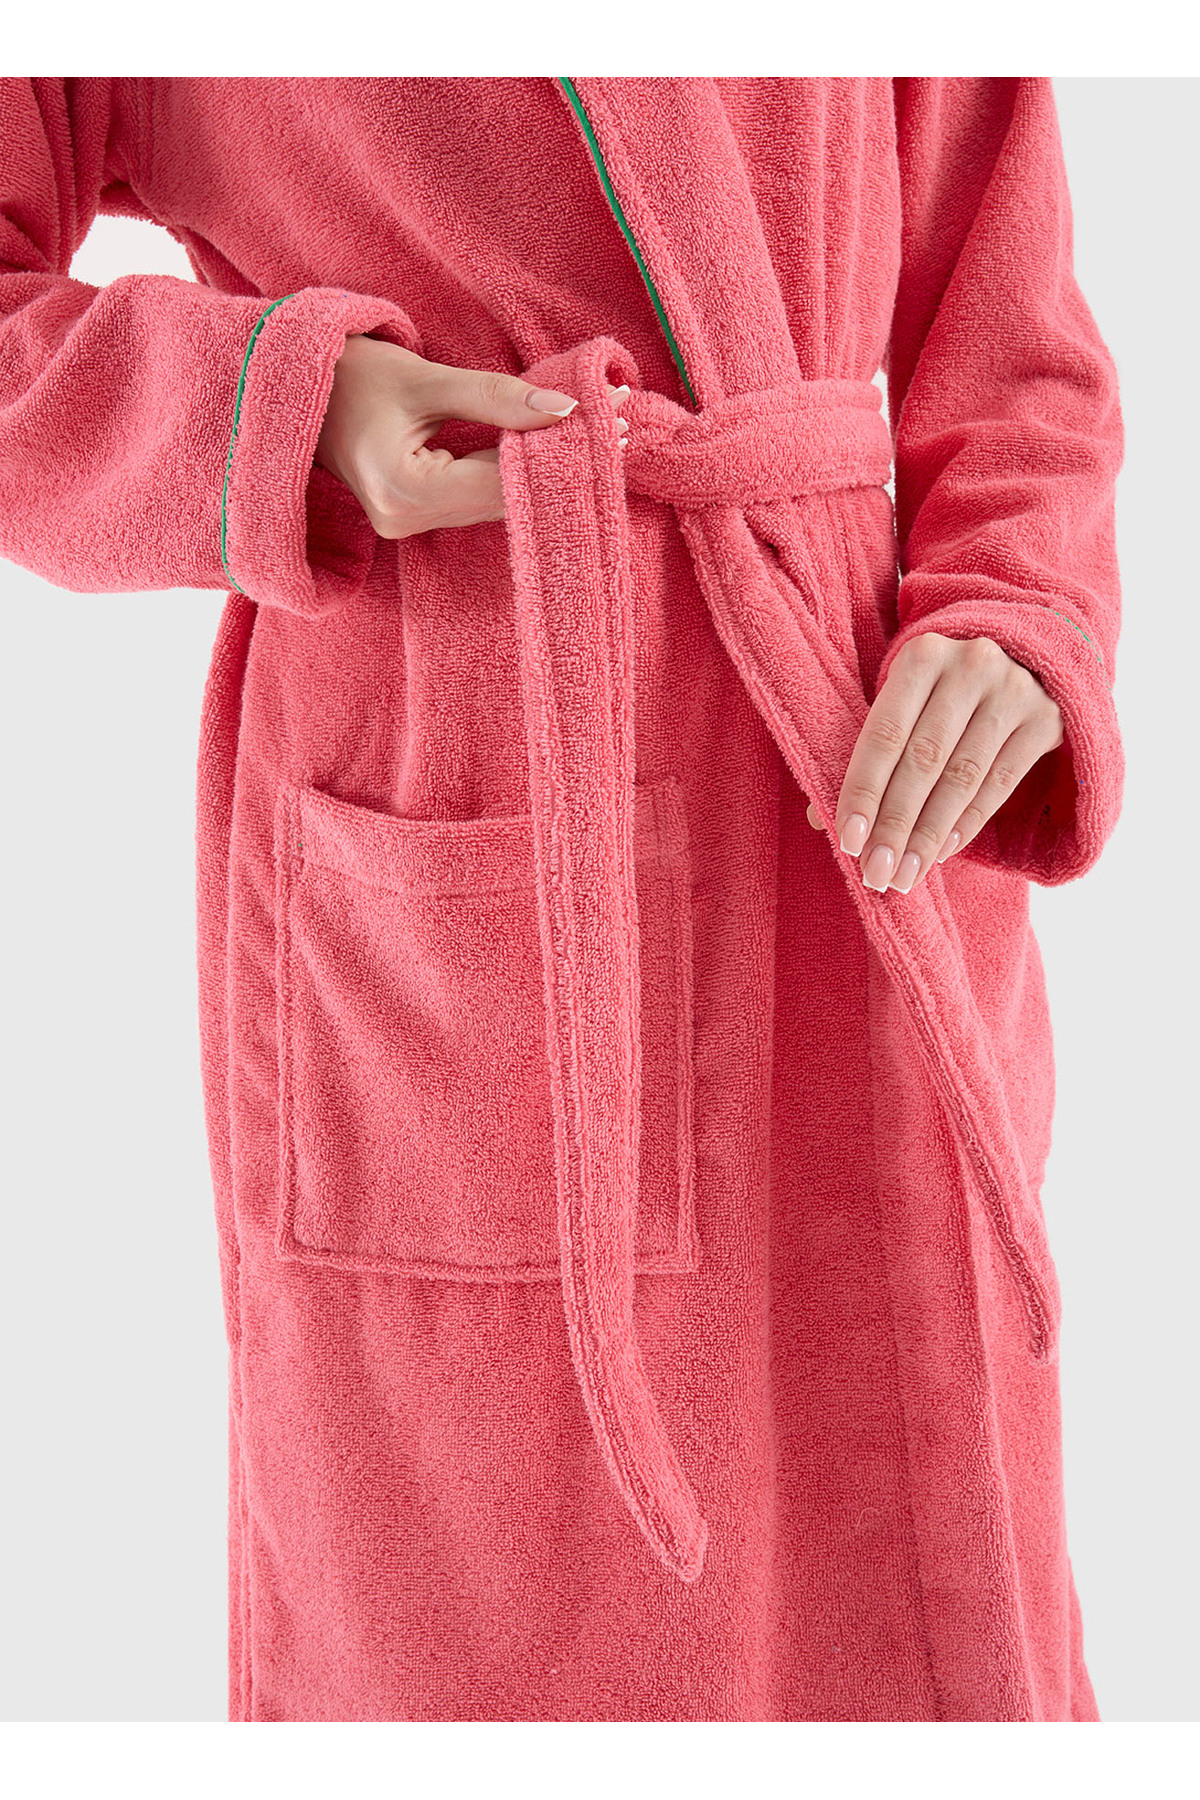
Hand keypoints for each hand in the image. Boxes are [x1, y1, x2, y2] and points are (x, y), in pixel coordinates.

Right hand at [314, 335, 628, 537]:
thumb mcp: (424, 377)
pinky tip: (551, 449)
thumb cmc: (348, 375)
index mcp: (404, 491)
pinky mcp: (413, 514)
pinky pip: (476, 497)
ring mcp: (407, 524)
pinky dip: (513, 472)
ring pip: (494, 501)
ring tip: (599, 434)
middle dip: (559, 463)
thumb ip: (495, 397)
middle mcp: (405, 520)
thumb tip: (566, 410)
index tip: (613, 425)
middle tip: (621, 426)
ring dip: (543, 469)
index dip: (558, 454)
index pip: (502, 479)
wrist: (293, 391)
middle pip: (503, 499)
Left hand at [805, 632, 1063, 892]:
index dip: (863, 791)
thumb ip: (868, 752)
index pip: (884, 735)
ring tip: (905, 875)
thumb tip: (819, 820)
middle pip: (924, 761)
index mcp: (922, 656)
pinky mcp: (1046, 720)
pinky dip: (967, 823)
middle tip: (876, 874)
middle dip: (896, 825)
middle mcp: (971, 666)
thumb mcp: (902, 700)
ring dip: (929, 835)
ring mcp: (1014, 691)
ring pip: (963, 778)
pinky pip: (1000, 784)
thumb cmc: (938, 689)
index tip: (847, 842)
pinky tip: (941, 852)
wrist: (1021, 657)